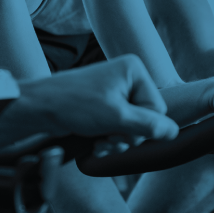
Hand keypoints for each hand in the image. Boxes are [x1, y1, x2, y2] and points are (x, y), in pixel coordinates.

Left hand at [23, 54, 179, 142]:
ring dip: (117, 140)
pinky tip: (96, 142)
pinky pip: (118, 126)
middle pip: (145, 118)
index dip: (141, 127)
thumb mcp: (116, 117)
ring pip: (131, 126)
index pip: (157, 109)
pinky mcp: (103, 104)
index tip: (120, 131)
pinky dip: (109, 138)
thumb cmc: (73, 104)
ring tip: (100, 141)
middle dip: (127, 135)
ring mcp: (114, 91)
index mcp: (134, 70)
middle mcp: (126, 77)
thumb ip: (147, 125)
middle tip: (108, 138)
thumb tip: (173, 132)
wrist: (39, 107)